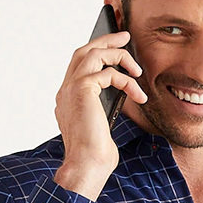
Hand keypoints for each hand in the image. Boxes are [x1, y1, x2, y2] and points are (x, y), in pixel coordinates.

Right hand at [53, 31, 146, 201]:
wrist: (86, 166)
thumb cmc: (95, 155)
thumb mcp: (101, 126)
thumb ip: (103, 107)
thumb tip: (120, 93)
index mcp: (67, 99)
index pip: (79, 66)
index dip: (97, 53)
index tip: (114, 48)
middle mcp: (65, 90)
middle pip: (83, 51)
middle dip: (106, 41)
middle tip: (125, 36)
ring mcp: (71, 88)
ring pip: (94, 54)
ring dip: (118, 55)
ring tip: (137, 68)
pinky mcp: (82, 89)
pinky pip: (108, 72)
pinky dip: (126, 81)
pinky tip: (138, 95)